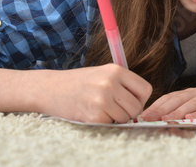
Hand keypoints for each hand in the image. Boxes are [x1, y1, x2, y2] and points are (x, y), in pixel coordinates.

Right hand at [36, 64, 151, 123]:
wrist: (50, 88)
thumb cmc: (79, 82)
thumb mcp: (103, 73)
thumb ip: (123, 84)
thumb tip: (142, 102)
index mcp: (116, 70)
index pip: (145, 89)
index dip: (141, 99)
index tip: (131, 101)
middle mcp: (111, 83)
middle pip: (137, 107)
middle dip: (129, 112)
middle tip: (115, 109)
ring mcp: (102, 99)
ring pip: (125, 118)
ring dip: (116, 118)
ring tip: (101, 109)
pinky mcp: (94, 115)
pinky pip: (110, 124)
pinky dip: (104, 122)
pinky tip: (92, 113)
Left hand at [140, 86, 195, 120]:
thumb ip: (184, 107)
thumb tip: (161, 118)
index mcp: (192, 92)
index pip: (170, 97)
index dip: (156, 105)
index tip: (143, 115)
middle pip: (178, 99)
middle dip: (162, 108)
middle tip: (149, 117)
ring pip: (193, 103)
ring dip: (178, 110)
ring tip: (166, 118)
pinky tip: (192, 119)